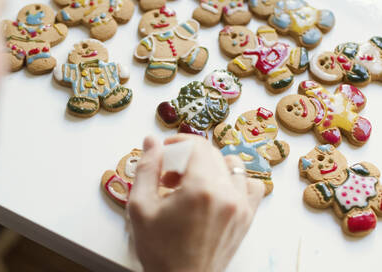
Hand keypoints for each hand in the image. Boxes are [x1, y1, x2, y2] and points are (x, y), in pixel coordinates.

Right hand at [128, 134, 263, 271]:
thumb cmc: (160, 251)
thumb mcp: (141, 207)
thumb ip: (147, 168)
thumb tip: (152, 141)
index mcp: (201, 189)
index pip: (197, 146)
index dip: (177, 142)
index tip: (164, 151)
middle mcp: (227, 194)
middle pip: (212, 154)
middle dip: (187, 156)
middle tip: (168, 175)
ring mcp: (241, 206)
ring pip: (232, 165)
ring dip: (210, 165)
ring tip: (191, 183)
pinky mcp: (247, 217)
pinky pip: (251, 185)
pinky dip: (236, 181)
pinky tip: (217, 191)